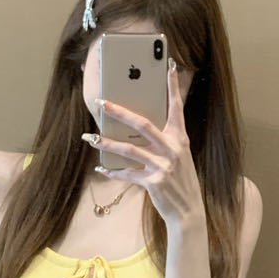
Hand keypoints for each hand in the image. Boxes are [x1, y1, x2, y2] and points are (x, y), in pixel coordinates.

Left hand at [83, 57, 203, 230]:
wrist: (189, 211)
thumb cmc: (181, 180)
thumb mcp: (178, 157)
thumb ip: (163, 141)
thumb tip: (136, 127)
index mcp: (180, 138)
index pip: (176, 107)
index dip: (173, 86)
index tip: (170, 66)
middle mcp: (173, 149)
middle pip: (142, 124)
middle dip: (119, 112)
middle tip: (101, 102)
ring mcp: (163, 165)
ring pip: (129, 149)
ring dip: (106, 144)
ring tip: (89, 138)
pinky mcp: (154, 182)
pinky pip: (127, 174)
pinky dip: (113, 172)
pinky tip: (100, 170)